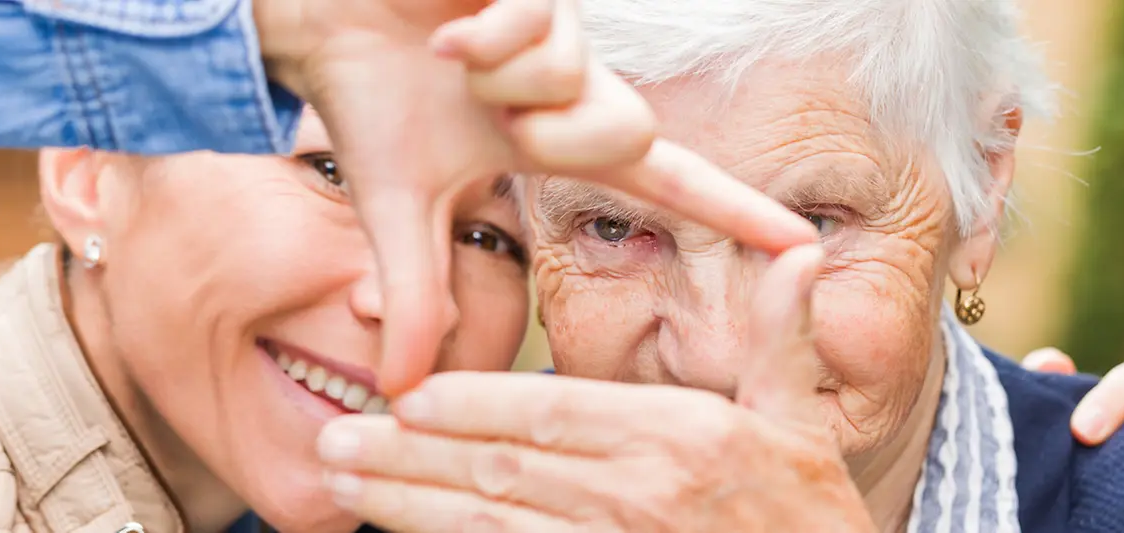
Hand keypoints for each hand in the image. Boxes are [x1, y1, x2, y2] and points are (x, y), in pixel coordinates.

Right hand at [253, 0, 815, 395]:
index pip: (666, 182)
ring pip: (580, 78)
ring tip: (455, 57)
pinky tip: (449, 26)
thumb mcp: (397, 209)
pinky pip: (540, 26)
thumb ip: (419, 293)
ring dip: (503, 80)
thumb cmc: (369, 96)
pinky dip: (482, 37)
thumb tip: (401, 389)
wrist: (321, 13)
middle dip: (551, 135)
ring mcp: (564, 31)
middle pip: (627, 132)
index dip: (732, 215)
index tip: (801, 245)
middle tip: (488, 116)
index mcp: (556, 140)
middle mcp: (576, 85)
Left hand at [315, 246, 873, 531]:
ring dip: (407, 508)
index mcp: (683, 438)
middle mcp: (640, 497)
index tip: (407, 395)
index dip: (470, 405)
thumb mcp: (802, 423)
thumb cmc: (808, 520)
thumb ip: (781, 340)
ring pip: (491, 529)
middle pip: (501, 471)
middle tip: (334, 440)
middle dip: (409, 456)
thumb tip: (798, 254)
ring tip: (341, 486)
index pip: (553, 412)